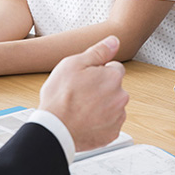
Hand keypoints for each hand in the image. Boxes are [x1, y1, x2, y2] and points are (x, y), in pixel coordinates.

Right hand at [39, 36, 128, 151]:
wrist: (54, 130)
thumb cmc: (60, 98)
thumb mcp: (73, 64)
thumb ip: (98, 51)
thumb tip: (114, 41)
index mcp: (113, 77)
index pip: (114, 68)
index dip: (99, 71)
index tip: (87, 79)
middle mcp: (121, 96)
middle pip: (115, 87)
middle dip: (102, 89)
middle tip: (81, 94)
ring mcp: (118, 116)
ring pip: (113, 105)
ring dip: (102, 106)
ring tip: (81, 109)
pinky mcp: (112, 133)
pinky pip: (110, 123)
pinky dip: (100, 122)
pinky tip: (85, 121)